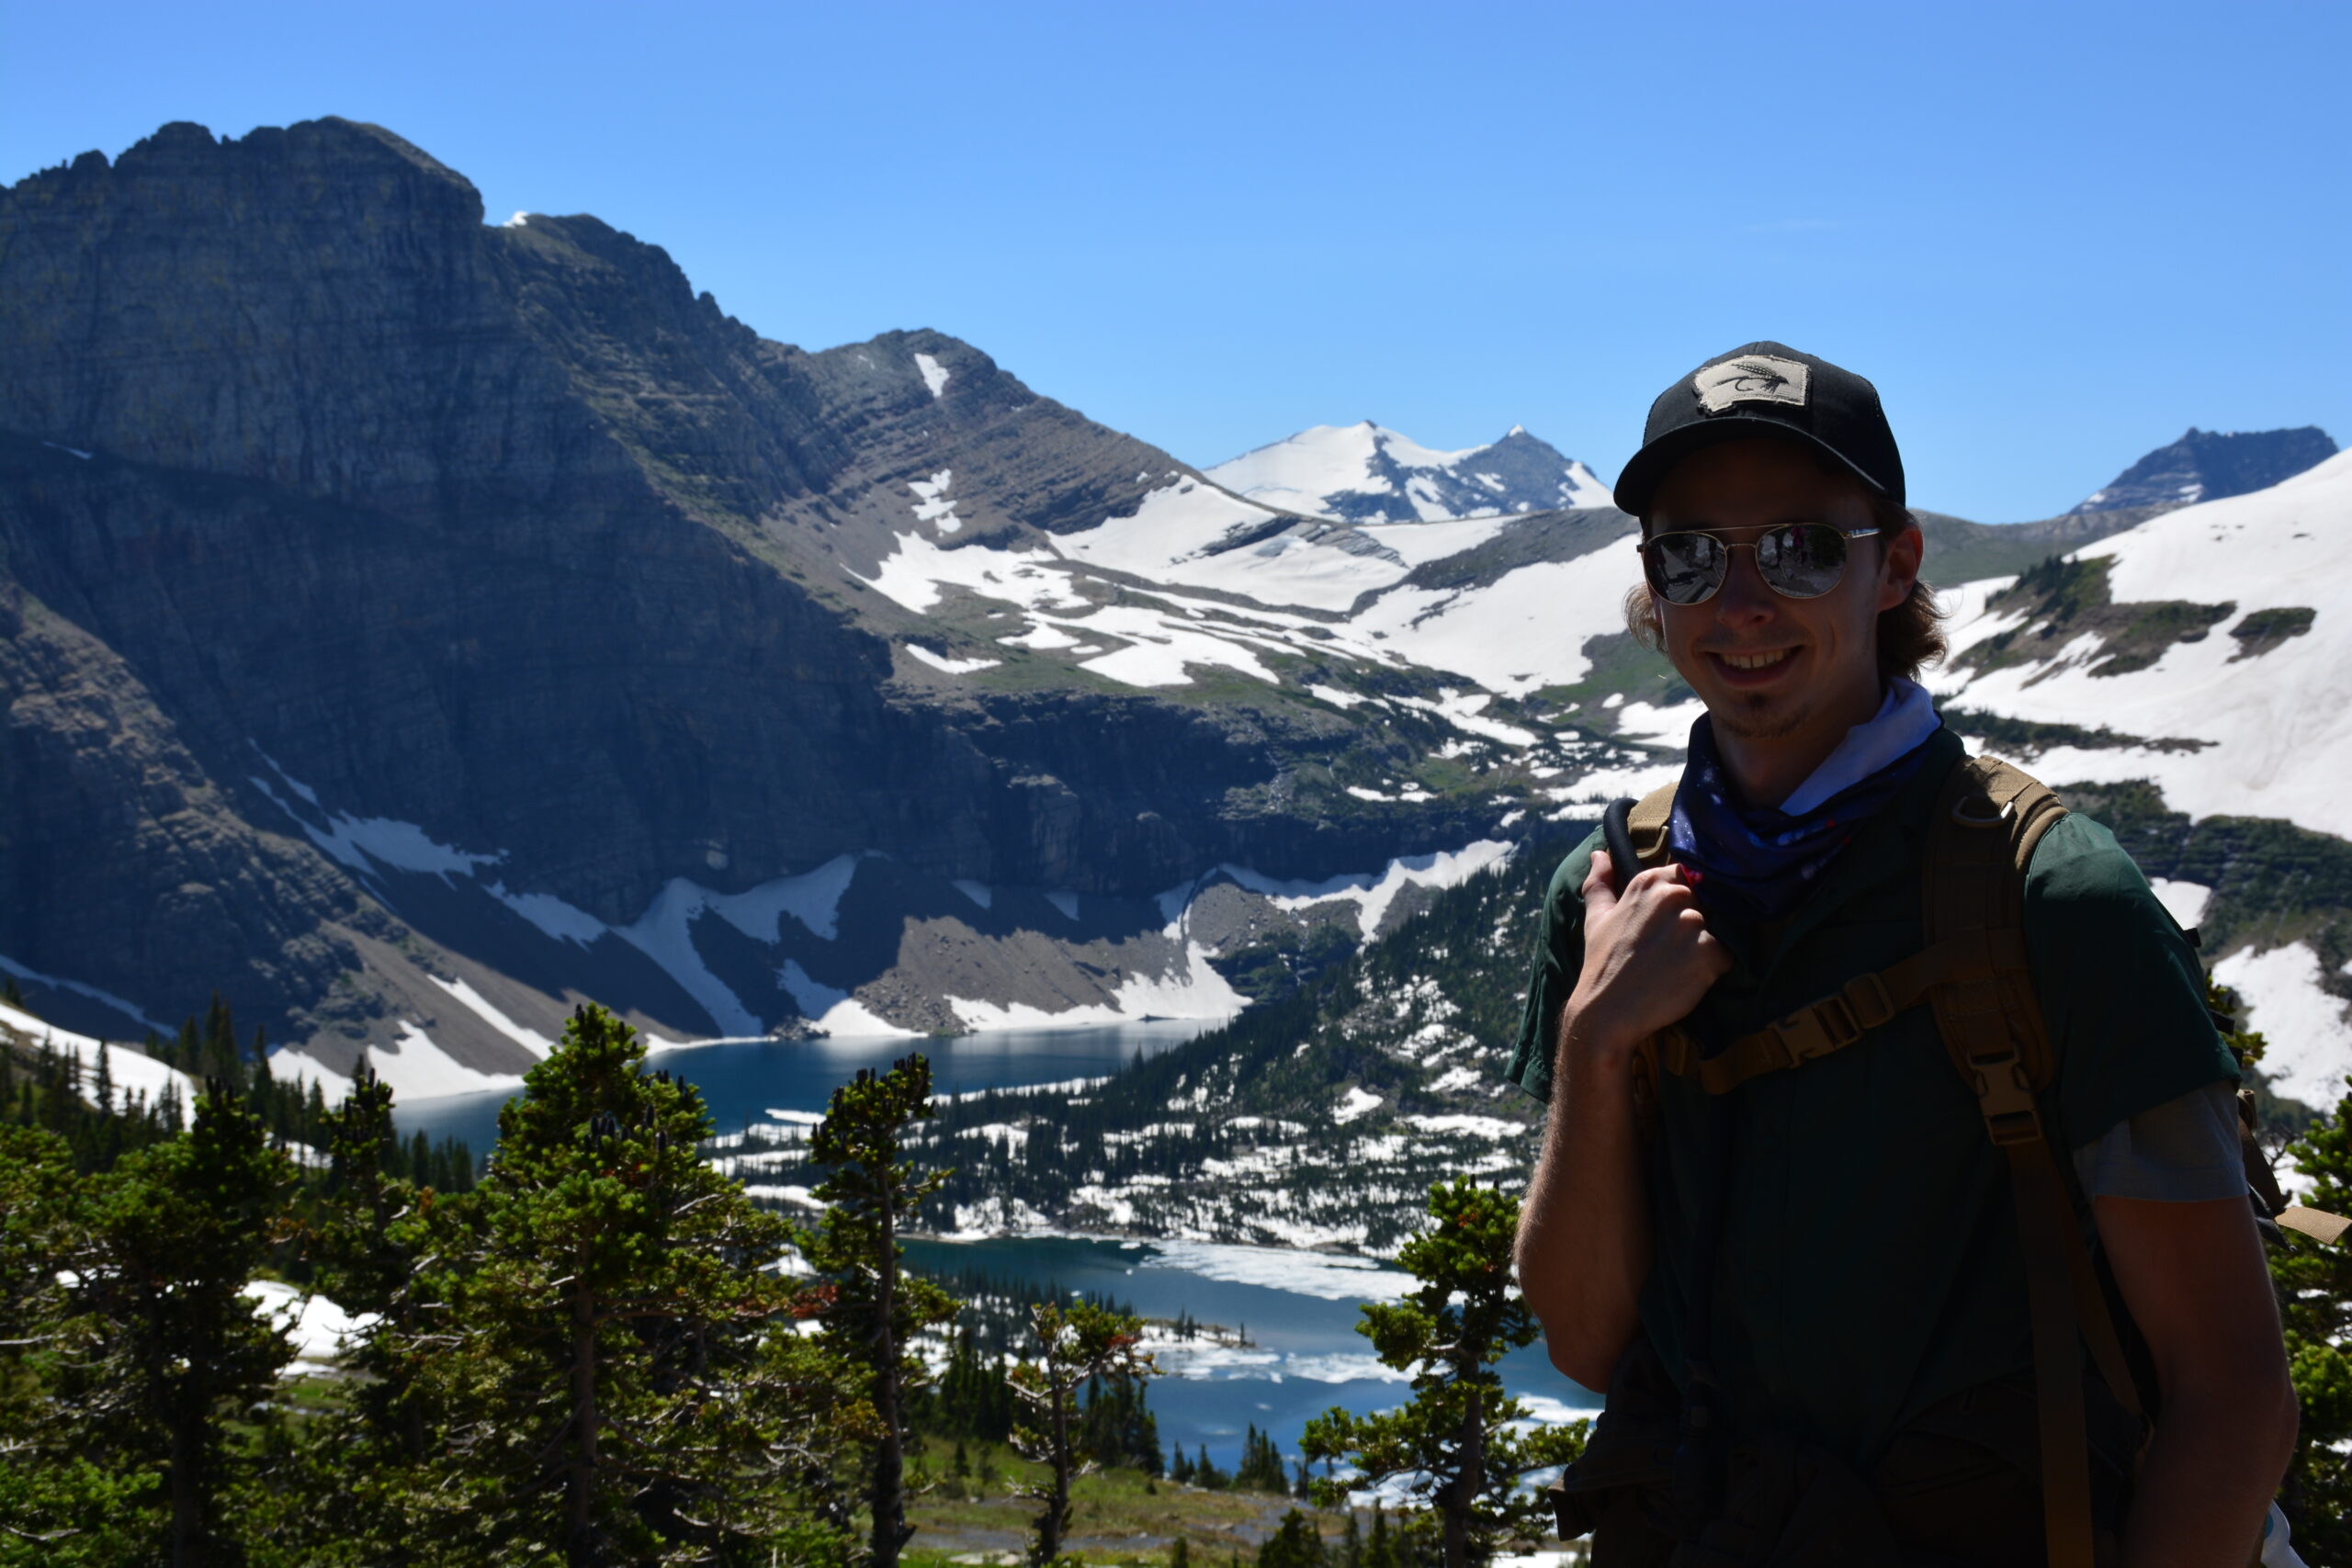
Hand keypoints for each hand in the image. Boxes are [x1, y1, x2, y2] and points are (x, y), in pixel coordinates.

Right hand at [1564, 851, 1728, 1062]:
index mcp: (1649, 882)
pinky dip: (1712, 969)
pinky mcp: (1709, 952)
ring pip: (1716, 929)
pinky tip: (1686, 980)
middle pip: (1705, 904)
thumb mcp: (1596, 917)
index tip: (1666, 926)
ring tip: (1676, 968)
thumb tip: (1599, 853)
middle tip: (1668, 952)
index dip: (1682, 903)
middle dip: (1694, 925)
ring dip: (1703, 948)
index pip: (1686, 879)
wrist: (1607, 1011)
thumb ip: (1601, 882)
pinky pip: (1726, 956)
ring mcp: (1693, 923)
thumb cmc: (1602, 963)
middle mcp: (1674, 896)